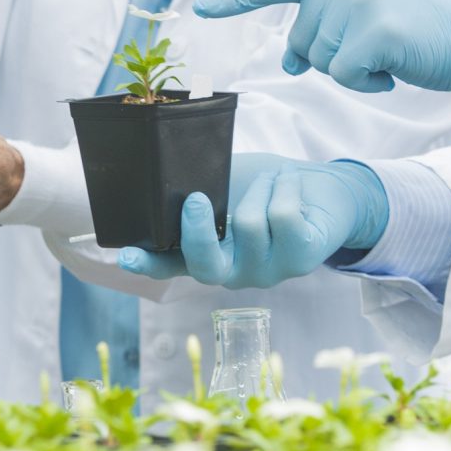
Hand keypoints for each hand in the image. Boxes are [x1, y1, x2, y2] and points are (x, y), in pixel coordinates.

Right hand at [116, 153, 386, 288]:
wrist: (326, 191)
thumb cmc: (269, 187)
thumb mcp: (231, 186)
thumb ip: (204, 192)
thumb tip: (176, 179)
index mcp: (209, 253)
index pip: (169, 265)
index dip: (146, 262)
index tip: (124, 256)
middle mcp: (234, 270)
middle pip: (205, 265)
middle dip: (197, 231)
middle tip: (197, 199)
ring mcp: (267, 270)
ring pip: (249, 223)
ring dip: (261, 186)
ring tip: (272, 182)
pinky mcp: (301, 259)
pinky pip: (282, 216)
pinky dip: (284, 187)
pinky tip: (290, 185)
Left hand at [193, 0, 450, 96]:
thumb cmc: (414, 33)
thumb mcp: (362, 18)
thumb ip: (323, 29)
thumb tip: (290, 63)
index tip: (198, 9)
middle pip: (301, 44)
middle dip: (332, 58)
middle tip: (377, 45)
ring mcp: (357, 1)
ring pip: (321, 64)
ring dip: (354, 72)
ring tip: (390, 52)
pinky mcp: (374, 30)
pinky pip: (344, 76)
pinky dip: (368, 84)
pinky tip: (395, 69)